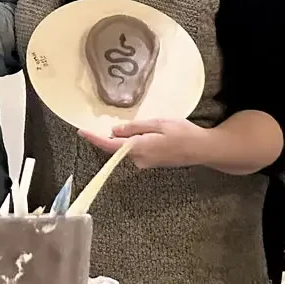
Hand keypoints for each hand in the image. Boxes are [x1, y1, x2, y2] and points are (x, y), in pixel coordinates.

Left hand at [79, 118, 209, 169]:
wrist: (203, 149)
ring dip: (127, 137)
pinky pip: (136, 150)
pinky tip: (150, 132)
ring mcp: (145, 163)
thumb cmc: (183, 133)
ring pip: (127, 148)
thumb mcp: (158, 123)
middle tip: (118, 120)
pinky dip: (135, 141)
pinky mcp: (151, 162)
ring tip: (148, 125)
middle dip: (112, 135)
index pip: (110, 145)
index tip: (81, 131)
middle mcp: (139, 159)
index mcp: (139, 148)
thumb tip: (114, 131)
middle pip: (116, 147)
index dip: (94, 138)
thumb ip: (135, 127)